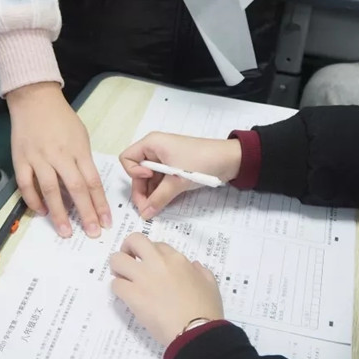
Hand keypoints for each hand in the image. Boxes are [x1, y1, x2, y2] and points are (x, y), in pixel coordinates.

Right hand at [7, 82, 111, 238]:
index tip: (106, 222)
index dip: (100, 204)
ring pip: (50, 190)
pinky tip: (42, 212)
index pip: (93, 182)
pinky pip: (26, 184)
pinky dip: (33, 200)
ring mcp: (38, 158)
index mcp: (78, 150)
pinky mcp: (21, 159)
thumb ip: (83, 161)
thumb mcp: (81, 136)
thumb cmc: (61, 118)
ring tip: (66, 231)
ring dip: (59, 213)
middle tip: (92, 232)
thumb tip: (87, 187)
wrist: (35, 100)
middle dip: (85, 213)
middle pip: (76, 188)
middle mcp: (60, 155)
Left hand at [110, 233, 223, 345]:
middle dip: (128, 248)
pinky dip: (118, 289)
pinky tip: (126, 296)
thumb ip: (201, 271)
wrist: (196, 330)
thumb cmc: (206, 309)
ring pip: (117, 260)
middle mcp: (157, 263)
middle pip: (134, 240)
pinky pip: (115, 284)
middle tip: (129, 261)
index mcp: (176, 259)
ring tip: (124, 279)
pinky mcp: (133, 296)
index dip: (151, 253)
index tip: (152, 264)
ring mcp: (143, 278)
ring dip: (118, 268)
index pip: (157, 245)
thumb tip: (194, 266)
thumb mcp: (210, 284)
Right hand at [120, 133, 242, 219]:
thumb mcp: (177, 180)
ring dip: (150, 194)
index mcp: (152, 143)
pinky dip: (160, 192)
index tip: (149, 178)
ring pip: (148, 179)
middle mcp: (155, 150)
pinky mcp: (174, 169)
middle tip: (147, 209)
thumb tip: (145, 214)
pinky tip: (162, 203)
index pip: (127, 158)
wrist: (230, 159)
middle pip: (137, 172)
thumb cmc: (201, 161)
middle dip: (140, 190)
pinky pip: (160, 181)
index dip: (133, 172)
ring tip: (155, 209)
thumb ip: (159, 198)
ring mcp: (164, 160)